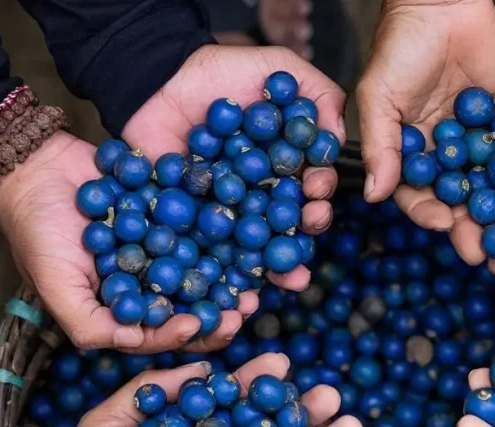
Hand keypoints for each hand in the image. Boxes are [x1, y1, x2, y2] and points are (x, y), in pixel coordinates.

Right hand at [0, 132, 254, 352]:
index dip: (180, 335)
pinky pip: (208, 234)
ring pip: (208, 276)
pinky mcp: (180, 221)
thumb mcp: (55, 284)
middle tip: (244, 313)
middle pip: (193, 309)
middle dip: (220, 316)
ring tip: (255, 289)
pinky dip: (229, 242)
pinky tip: (248, 246)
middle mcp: (152, 285)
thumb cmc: (38, 231)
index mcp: (126, 309)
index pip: (159, 333)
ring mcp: (168, 254)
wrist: (41, 169)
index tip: (197, 327)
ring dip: (233, 285)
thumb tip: (132, 343)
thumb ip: (89, 322)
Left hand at [124, 44, 346, 291]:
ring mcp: (230, 212)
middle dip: (306, 232)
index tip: (318, 188)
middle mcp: (264, 194)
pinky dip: (225, 275)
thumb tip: (338, 139)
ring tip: (291, 281)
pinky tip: (240, 292)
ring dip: (278, 268)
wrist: (156, 77)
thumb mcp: (280, 68)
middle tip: (310, 225)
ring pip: (258, 247)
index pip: (312, 186)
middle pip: (291, 223)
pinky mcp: (194, 224)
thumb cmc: (221, 72)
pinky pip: (211, 254)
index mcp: (288, 165)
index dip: (320, 192)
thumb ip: (318, 94)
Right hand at [356, 0, 494, 260]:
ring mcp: (481, 140)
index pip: (420, 194)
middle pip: (462, 199)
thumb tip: (375, 193)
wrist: (443, 3)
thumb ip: (380, 145)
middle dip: (473, 226)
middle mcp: (448, 154)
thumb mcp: (380, 94)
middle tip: (488, 251)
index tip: (444, 227)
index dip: (430, 214)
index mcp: (413, 154)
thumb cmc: (400, 46)